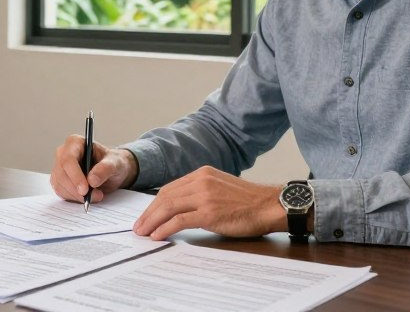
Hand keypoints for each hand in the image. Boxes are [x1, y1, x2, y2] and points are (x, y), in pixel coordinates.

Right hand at [51, 135, 137, 204]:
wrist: (112, 171)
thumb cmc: (112, 162)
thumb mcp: (115, 163)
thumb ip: (105, 169)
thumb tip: (92, 180)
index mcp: (75, 142)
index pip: (68, 159)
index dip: (75, 176)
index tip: (85, 190)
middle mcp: (63, 153)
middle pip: (62, 174)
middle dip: (77, 190)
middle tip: (96, 196)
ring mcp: (59, 168)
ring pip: (60, 185)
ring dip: (77, 196)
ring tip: (96, 195)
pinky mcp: (60, 181)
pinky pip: (62, 193)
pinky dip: (75, 198)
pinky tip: (88, 196)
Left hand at [132, 166, 285, 240]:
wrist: (269, 205)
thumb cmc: (248, 201)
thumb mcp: (221, 188)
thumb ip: (201, 192)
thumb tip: (180, 208)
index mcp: (202, 174)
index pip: (170, 188)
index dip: (155, 203)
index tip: (146, 215)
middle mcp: (201, 181)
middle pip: (165, 196)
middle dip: (149, 213)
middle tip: (139, 226)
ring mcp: (205, 196)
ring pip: (168, 207)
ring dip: (152, 221)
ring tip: (143, 233)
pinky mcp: (209, 212)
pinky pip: (179, 220)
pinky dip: (165, 228)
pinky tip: (158, 235)